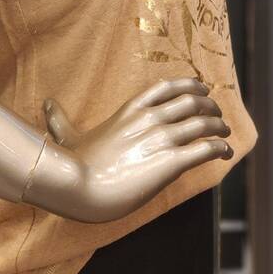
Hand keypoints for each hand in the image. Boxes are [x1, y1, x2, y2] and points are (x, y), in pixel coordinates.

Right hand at [22, 77, 232, 222]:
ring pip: (204, 124)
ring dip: (219, 127)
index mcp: (131, 110)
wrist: (79, 187)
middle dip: (210, 108)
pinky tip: (226, 154)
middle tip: (218, 116)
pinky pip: (206, 149)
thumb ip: (61, 119)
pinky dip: (221, 149)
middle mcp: (150, 118)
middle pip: (192, 102)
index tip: (202, 89)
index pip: (168, 87)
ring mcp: (162, 138)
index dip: (190, 85)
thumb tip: (46, 103)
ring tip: (225, 135)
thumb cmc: (74, 164)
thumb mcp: (68, 135)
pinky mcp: (171, 162)